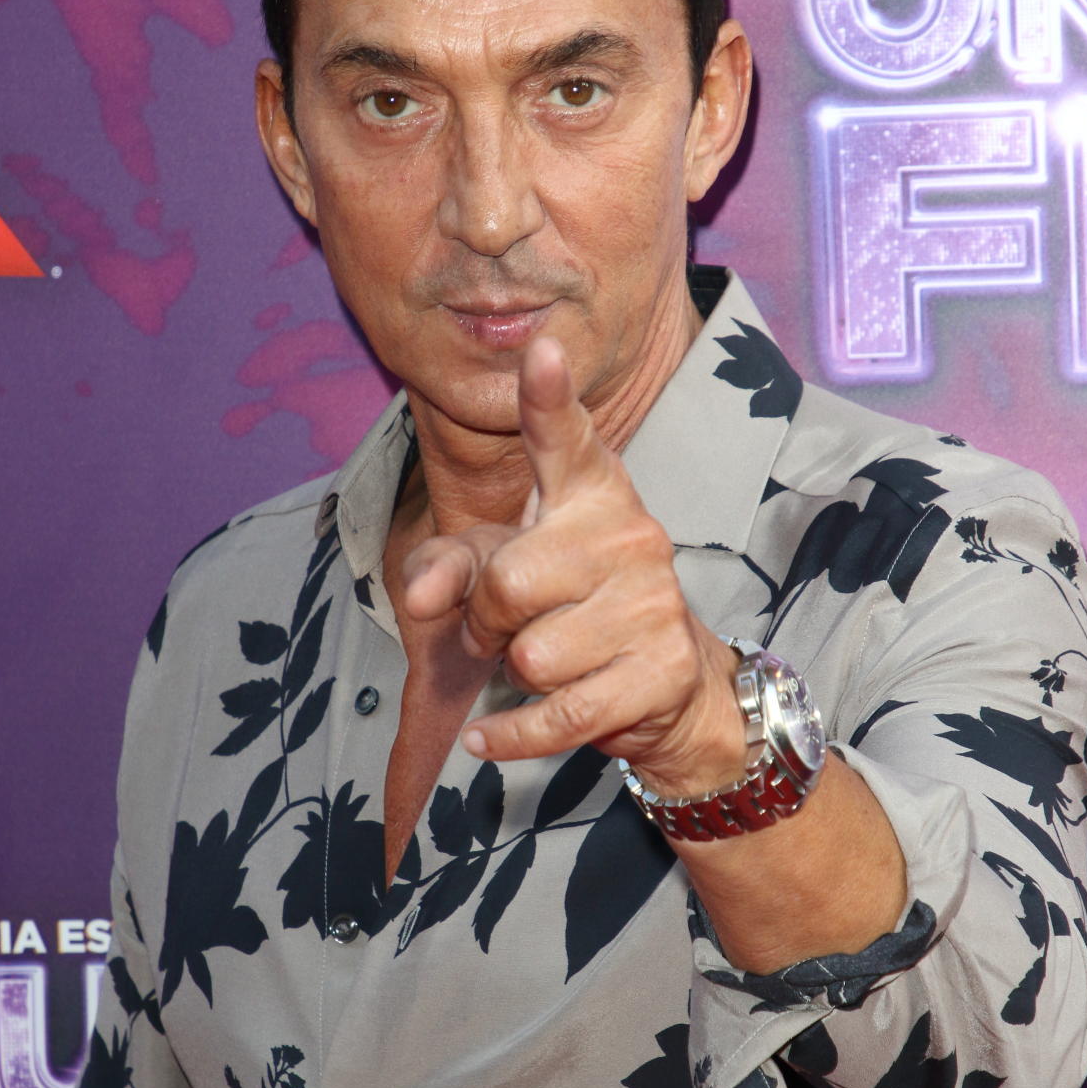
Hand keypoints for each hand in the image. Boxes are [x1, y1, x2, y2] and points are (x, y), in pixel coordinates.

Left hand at [401, 334, 745, 789]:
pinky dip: (511, 737)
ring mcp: (652, 604)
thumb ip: (447, 568)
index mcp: (592, 492)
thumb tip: (415, 599)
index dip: (549, 398)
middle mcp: (630, 535)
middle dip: (485, 622)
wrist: (671, 688)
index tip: (541, 349)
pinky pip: (557, 714)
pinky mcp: (661, 672)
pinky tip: (488, 738)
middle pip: (510, 583)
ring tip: (543, 664)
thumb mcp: (502, 574)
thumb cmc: (569, 609)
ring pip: (531, 655)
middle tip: (502, 630)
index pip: (565, 440)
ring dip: (515, 675)